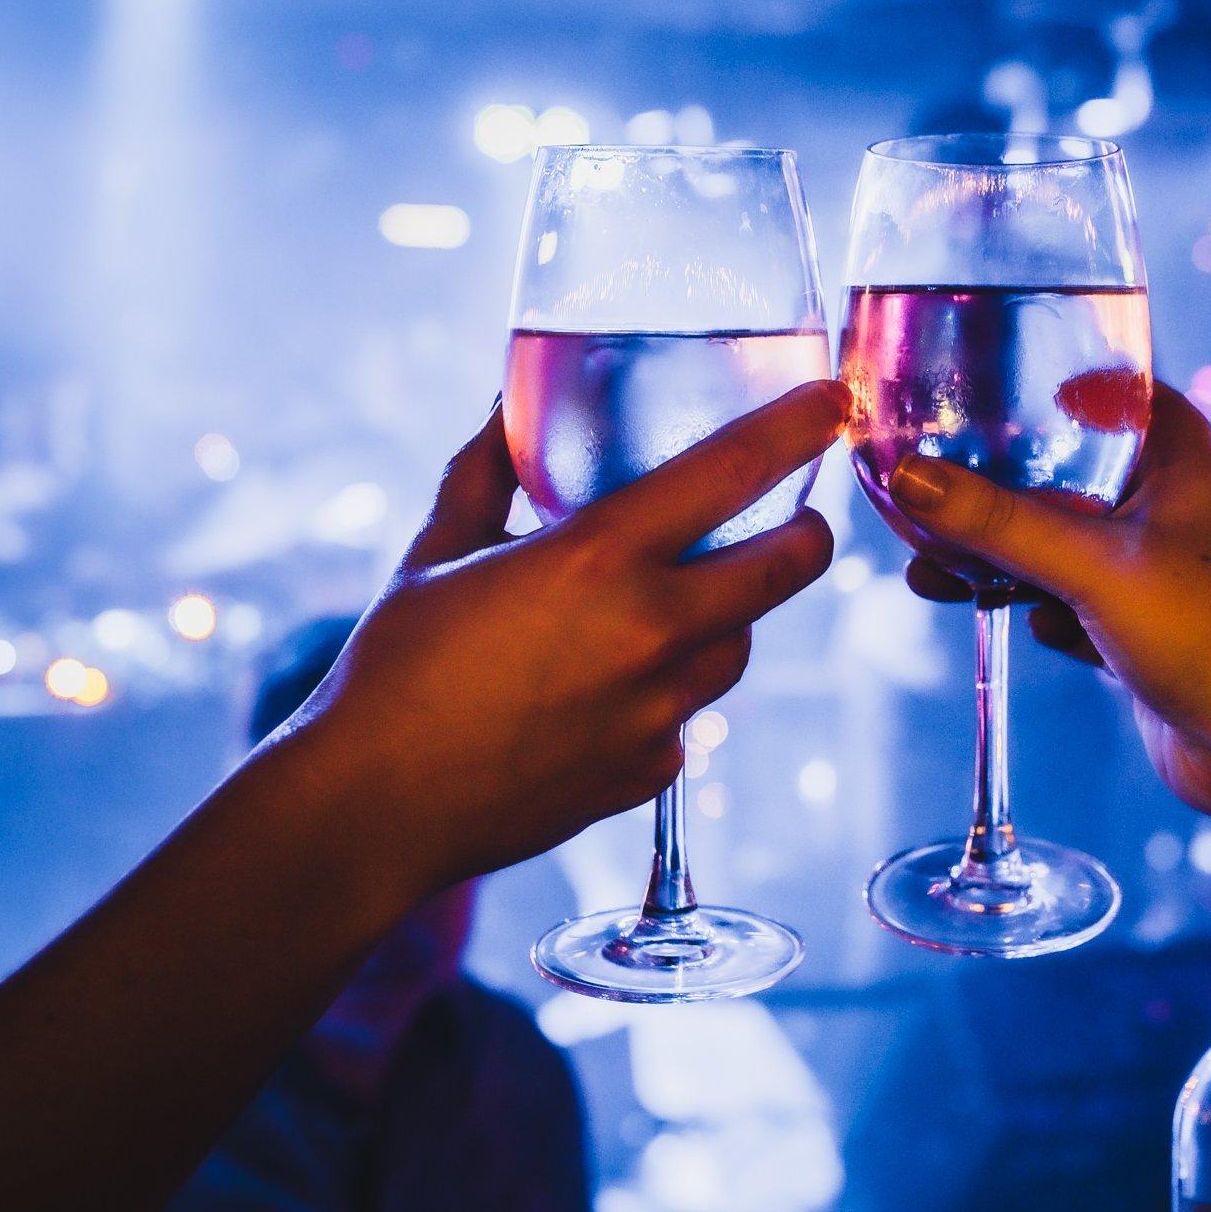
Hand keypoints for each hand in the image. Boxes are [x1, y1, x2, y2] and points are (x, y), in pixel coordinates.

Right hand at [272, 379, 850, 890]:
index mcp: (599, 559)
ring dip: (731, 618)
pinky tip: (610, 692)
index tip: (834, 404)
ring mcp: (659, 711)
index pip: (733, 472)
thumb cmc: (394, 669)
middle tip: (799, 521)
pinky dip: (668, 695)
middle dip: (808, 536)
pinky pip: (689, 718)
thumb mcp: (436, 551)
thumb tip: (506, 407)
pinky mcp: (651, 772)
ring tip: (680, 605)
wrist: (375, 808)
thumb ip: (486, 472)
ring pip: (740, 647)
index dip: (798, 429)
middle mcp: (650, 632)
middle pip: (787, 569)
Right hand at [890, 383, 1210, 840]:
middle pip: (1061, 473)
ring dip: (995, 553)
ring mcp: (1148, 570)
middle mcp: (1163, 504)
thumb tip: (906, 476)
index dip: (1045, 381)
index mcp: (1174, 458)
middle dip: (992, 482)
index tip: (975, 379)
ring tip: (924, 563)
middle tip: (919, 478)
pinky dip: (1026, 606)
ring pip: (1053, 545)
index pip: (1108, 389)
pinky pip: (1063, 603)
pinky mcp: (1135, 631)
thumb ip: (1000, 522)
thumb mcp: (1096, 567)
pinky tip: (993, 612)